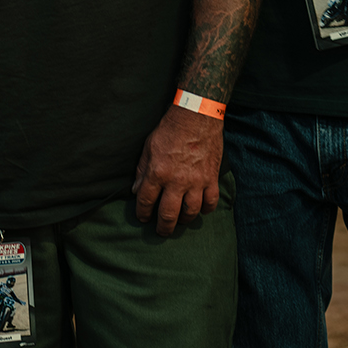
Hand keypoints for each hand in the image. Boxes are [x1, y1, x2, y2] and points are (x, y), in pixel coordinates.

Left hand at [131, 105, 221, 233]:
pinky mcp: (211, 178)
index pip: (146, 201)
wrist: (196, 116)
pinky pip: (211, 202)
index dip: (142, 213)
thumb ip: (142, 170)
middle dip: (163, 227)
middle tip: (161, 231)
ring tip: (180, 221)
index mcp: (157, 172)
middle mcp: (176, 181)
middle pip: (168, 214)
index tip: (143, 218)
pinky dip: (206, 209)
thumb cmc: (170, 130)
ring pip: (190, 212)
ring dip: (184, 221)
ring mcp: (196, 181)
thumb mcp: (149, 147)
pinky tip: (200, 209)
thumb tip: (136, 190)